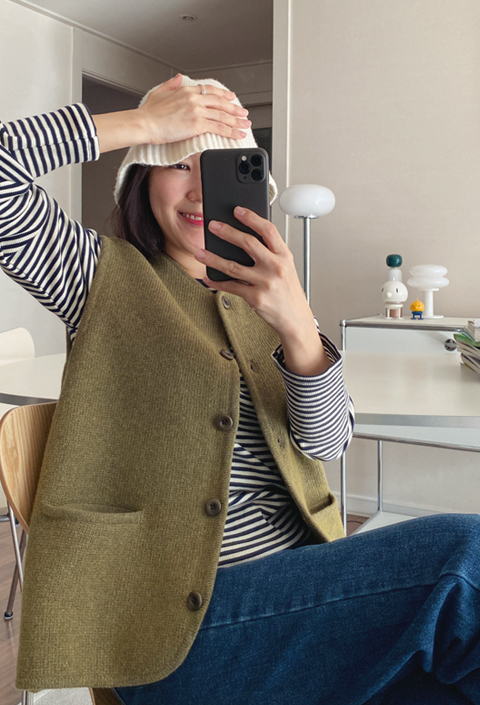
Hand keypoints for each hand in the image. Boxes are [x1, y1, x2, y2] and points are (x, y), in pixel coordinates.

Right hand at [138, 74, 250, 144]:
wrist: (145, 123)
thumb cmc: (148, 113)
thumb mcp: (159, 92)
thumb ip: (171, 84)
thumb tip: (180, 77)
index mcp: (186, 90)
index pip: (210, 90)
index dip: (223, 94)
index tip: (231, 98)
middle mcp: (194, 99)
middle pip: (220, 102)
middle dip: (235, 109)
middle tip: (244, 113)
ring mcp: (197, 111)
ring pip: (222, 115)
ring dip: (237, 121)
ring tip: (245, 125)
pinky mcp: (197, 124)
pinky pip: (219, 127)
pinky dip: (231, 131)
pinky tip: (238, 134)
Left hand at [194, 208, 332, 375]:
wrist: (295, 318)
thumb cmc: (287, 290)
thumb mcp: (286, 267)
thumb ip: (270, 252)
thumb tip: (244, 237)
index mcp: (284, 255)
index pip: (268, 230)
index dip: (251, 218)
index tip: (237, 210)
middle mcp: (276, 267)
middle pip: (248, 243)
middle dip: (227, 232)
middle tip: (213, 226)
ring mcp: (265, 283)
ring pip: (233, 266)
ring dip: (213, 258)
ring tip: (200, 253)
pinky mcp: (255, 298)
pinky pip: (231, 287)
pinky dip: (217, 282)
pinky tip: (208, 277)